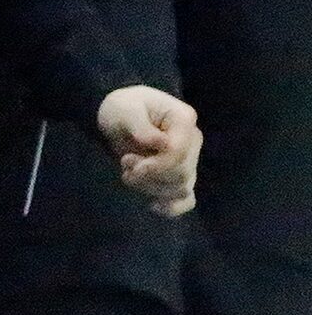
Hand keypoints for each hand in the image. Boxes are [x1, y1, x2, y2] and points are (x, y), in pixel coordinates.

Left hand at [94, 84, 199, 216]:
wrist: (121, 116)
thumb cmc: (123, 108)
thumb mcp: (124, 110)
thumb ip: (140, 126)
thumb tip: (161, 144)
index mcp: (183, 119)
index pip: (178, 152)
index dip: (155, 164)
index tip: (128, 161)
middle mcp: (193, 141)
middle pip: (180, 173)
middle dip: (148, 175)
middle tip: (126, 163)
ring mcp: (191, 160)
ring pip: (181, 188)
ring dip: (150, 187)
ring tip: (130, 172)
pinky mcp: (183, 177)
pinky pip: (187, 200)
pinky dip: (172, 206)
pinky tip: (153, 206)